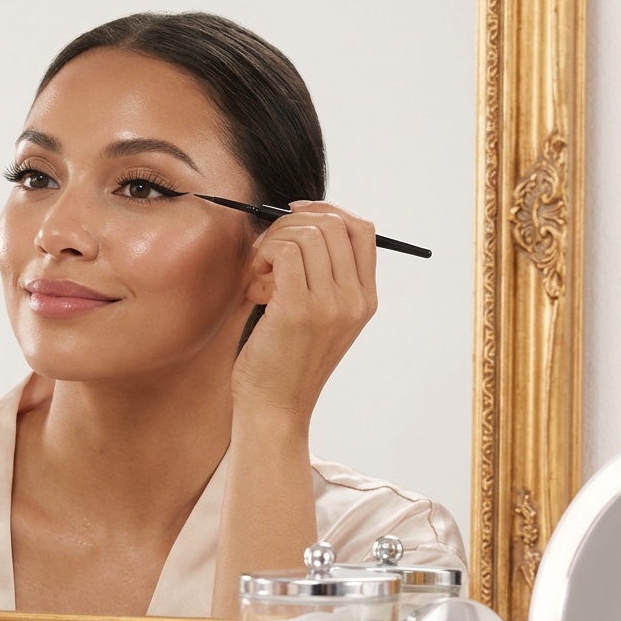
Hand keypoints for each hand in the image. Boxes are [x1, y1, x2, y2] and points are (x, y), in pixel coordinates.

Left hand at [232, 201, 376, 424]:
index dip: (326, 211)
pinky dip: (263, 255)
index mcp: (365, 300)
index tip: (292, 216)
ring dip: (273, 242)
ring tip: (259, 273)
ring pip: (307, 233)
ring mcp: (331, 304)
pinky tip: (254, 282)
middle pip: (333, 224)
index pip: (362, 229)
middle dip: (291, 223)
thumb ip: (320, 278)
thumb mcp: (316, 319)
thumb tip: (299, 224)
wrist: (274, 410)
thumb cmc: (284, 363)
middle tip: (266, 249)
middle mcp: (355, 300)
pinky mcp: (299, 309)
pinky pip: (285, 252)